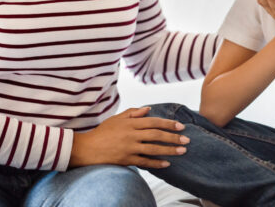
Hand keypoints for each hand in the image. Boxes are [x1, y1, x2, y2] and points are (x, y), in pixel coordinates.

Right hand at [69, 107, 189, 168]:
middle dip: (173, 137)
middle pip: (156, 135)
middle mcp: (131, 134)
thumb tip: (149, 109)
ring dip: (169, 150)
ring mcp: (129, 148)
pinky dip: (156, 163)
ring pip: (153, 148)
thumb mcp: (117, 119)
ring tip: (182, 151)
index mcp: (130, 123)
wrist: (87, 149)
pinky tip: (166, 164)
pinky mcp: (126, 160)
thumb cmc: (102, 132)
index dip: (168, 123)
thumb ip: (133, 112)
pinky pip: (144, 162)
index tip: (181, 126)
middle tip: (187, 139)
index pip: (154, 121)